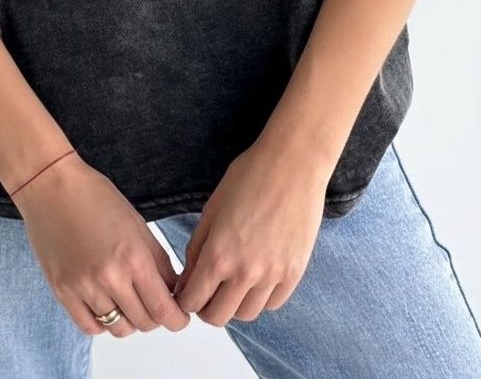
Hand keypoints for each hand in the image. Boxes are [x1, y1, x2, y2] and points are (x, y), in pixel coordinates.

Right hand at [12, 152, 190, 337]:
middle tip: (155, 302)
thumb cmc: (95, 198)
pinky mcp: (62, 292)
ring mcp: (83, 288)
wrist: (51, 188)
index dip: (177, 320)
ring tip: (129, 299)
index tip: (180, 318)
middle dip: (156, 316)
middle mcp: (110, 278)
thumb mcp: (138, 224)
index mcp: (134, 258)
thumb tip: (172, 290)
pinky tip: (107, 304)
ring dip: (130, 319)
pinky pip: (90, 326)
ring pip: (118, 328)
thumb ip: (158, 261)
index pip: (163, 309)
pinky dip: (103, 322)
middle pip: (143, 323)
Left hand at [173, 139, 329, 325]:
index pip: (193, 301)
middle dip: (206, 307)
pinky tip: (257, 278)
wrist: (292, 164)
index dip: (185, 299)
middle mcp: (245, 272)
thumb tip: (188, 279)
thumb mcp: (211, 209)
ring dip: (234, 304)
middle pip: (218, 317)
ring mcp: (272, 275)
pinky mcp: (294, 272)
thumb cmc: (249, 177)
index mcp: (218, 255)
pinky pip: (273, 303)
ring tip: (233, 283)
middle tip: (208, 290)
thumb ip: (197, 248)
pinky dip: (261, 298)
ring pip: (246, 315)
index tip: (187, 291)